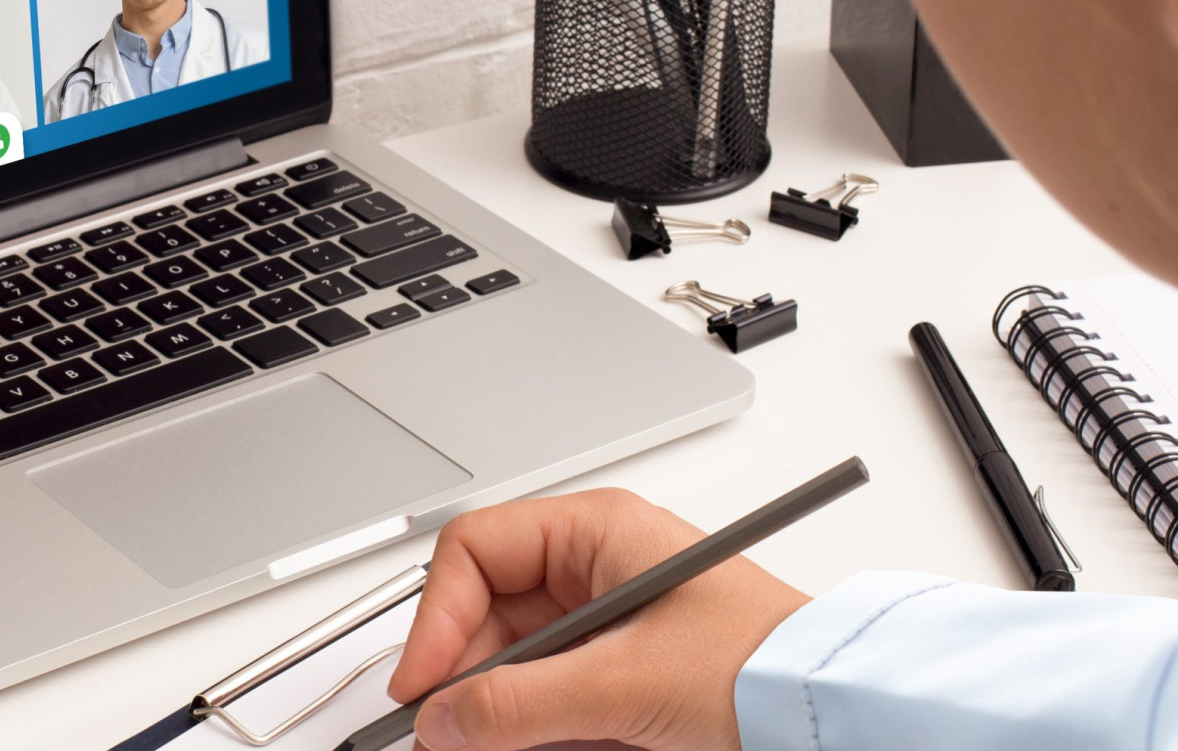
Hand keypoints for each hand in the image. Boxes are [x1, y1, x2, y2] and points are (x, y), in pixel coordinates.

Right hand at [386, 489, 810, 750]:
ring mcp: (609, 626)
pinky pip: (552, 702)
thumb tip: (441, 720)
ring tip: (500, 746)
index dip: (438, 617)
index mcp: (597, 533)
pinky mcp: (624, 679)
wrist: (841, 717)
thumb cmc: (767, 668)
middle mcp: (597, 569)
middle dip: (465, 679)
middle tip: (446, 736)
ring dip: (504, 714)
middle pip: (488, 615)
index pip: (476, 552)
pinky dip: (541, 732)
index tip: (421, 687)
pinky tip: (553, 746)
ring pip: (515, 667)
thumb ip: (519, 704)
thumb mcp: (625, 684)